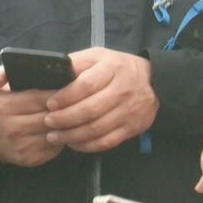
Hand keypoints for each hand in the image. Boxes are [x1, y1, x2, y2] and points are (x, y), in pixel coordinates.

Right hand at [0, 66, 63, 166]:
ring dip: (66, 124)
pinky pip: (55, 147)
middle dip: (64, 108)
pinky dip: (62, 137)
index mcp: (2, 108)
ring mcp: (22, 146)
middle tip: (76, 99)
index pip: (39, 99)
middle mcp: (12, 129)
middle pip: (49, 116)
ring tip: (73, 113)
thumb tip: (5, 72)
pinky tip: (65, 128)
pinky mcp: (30, 158)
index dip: (56, 93)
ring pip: (55, 132)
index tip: (68, 86)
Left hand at [42, 48, 159, 153]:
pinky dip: (87, 146)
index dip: (65, 97)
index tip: (50, 104)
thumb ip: (77, 62)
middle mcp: (122, 91)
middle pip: (90, 110)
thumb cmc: (118, 68)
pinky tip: (74, 143)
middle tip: (48, 122)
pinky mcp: (131, 128)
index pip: (86, 85)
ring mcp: (128, 111)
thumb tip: (54, 72)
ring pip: (96, 129)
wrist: (154, 83)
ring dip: (72, 135)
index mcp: (112, 69)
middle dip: (64, 119)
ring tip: (55, 136)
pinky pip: (106, 142)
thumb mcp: (99, 56)